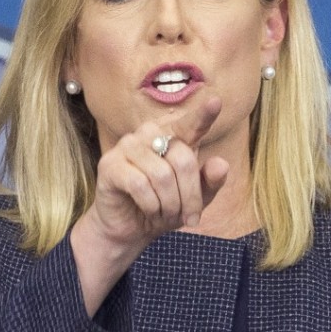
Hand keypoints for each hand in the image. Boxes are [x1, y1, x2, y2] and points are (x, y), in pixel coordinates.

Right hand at [71, 97, 229, 315]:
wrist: (130, 229)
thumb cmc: (165, 207)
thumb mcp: (194, 199)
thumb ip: (209, 182)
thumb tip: (221, 164)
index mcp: (173, 136)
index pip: (191, 124)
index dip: (203, 116)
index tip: (217, 102)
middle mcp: (149, 133)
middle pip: (183, 160)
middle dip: (191, 196)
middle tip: (189, 218)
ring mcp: (127, 145)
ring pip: (162, 175)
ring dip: (170, 204)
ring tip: (166, 215)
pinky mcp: (110, 164)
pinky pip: (140, 185)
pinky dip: (151, 205)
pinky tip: (150, 211)